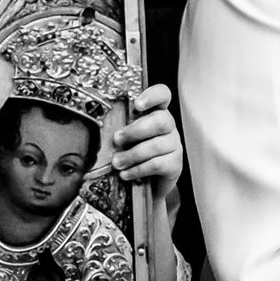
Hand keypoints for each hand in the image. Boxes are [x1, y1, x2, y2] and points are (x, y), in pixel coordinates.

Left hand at [110, 83, 182, 202]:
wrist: (146, 186)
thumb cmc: (133, 155)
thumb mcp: (126, 139)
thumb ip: (121, 130)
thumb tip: (104, 130)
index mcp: (156, 113)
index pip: (162, 95)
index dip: (152, 96)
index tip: (137, 104)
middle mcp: (169, 126)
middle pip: (160, 121)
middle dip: (135, 131)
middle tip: (117, 140)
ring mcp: (174, 145)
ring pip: (156, 145)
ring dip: (132, 155)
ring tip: (117, 163)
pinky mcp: (175, 164)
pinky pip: (157, 164)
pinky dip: (138, 169)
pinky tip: (126, 174)